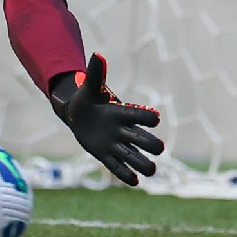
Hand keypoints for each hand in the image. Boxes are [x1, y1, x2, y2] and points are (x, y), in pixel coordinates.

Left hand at [52, 53, 163, 185]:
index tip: (155, 119)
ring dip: (143, 163)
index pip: (140, 115)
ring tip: (151, 170)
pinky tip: (135, 181)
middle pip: (143, 139)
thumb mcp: (89, 88)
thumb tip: (98, 55)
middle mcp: (124, 131)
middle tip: (159, 148)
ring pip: (134, 156)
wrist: (77, 115)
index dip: (147, 117)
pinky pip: (118, 167)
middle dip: (151, 143)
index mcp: (122, 113)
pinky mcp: (106, 155)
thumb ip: (95, 74)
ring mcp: (116, 145)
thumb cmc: (86, 100)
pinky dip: (126, 174)